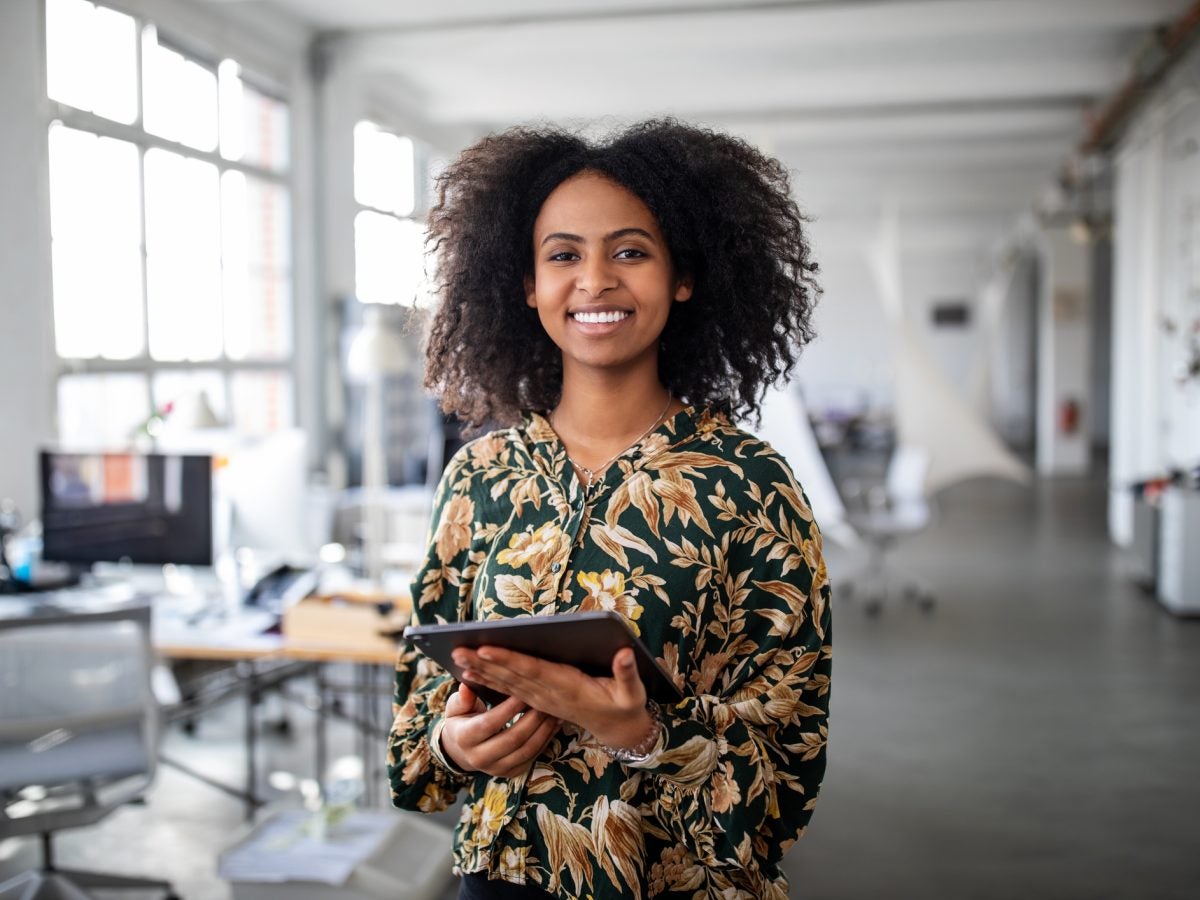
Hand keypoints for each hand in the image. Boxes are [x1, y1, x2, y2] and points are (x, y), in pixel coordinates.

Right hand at [439, 683, 559, 777]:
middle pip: (512, 739)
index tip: (524, 692)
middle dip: (532, 718)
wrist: (462, 750)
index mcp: (464, 739)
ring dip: (543, 730)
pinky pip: (532, 757)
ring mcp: (496, 769)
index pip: (490, 723)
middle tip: (545, 700)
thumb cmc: (462, 720)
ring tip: (553, 711)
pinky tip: (554, 724)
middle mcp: (478, 758)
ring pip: (526, 750)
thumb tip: (466, 686)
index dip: (509, 708)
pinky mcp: (511, 773)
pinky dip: (546, 740)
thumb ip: (463, 698)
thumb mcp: (456, 707)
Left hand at [454, 646, 655, 751]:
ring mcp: (542, 699)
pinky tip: (472, 674)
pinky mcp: (540, 701)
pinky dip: (490, 682)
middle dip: (484, 664)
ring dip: (482, 672)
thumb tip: (626, 653)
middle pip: (512, 677)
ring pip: (507, 684)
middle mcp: (550, 694)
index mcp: (568, 688)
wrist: (618, 729)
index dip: (509, 661)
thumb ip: (628, 673)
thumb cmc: (625, 706)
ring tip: (458, 659)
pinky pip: (510, 691)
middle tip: (458, 650)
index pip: (533, 671)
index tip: (486, 649)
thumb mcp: (633, 693)